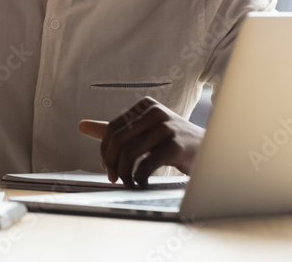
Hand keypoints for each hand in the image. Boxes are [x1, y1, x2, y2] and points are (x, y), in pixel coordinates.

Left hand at [78, 97, 203, 187]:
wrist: (210, 152)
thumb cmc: (172, 143)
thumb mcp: (144, 132)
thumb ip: (115, 130)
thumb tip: (81, 126)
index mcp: (145, 106)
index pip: (112, 128)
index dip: (105, 150)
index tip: (107, 167)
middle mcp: (155, 112)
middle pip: (118, 139)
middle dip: (112, 163)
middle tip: (113, 178)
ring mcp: (167, 127)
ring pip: (129, 152)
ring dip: (124, 173)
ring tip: (127, 183)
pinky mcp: (176, 146)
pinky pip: (146, 165)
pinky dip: (139, 179)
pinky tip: (141, 185)